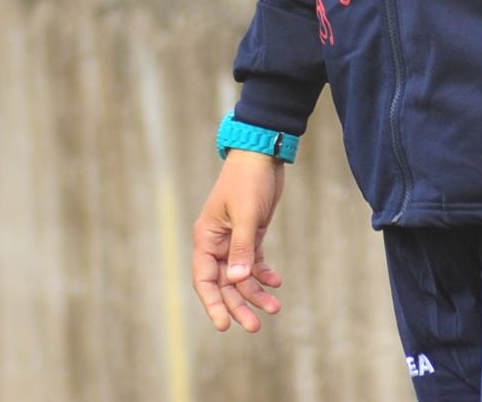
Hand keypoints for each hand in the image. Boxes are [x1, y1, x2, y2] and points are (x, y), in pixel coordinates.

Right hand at [191, 150, 286, 332]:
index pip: (204, 279)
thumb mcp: (247, 214)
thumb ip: (242, 247)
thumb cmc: (248, 181)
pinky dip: (264, 274)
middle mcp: (217, 243)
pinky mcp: (251, 235)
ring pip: (241, 276)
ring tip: (275, 307)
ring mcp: (234, 240)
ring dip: (256, 292)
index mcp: (206, 238)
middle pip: (224, 284)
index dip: (213, 303)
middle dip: (239, 305)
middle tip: (256, 326)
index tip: (225, 325)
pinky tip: (277, 283)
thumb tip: (236, 280)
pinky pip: (254, 263)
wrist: (263, 155)